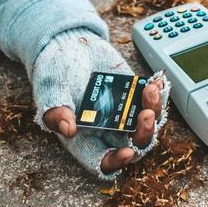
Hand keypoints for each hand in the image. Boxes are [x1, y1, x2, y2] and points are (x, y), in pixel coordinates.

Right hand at [42, 78, 163, 173]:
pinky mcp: (133, 94)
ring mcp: (122, 112)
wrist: (68, 44)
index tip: (127, 152)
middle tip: (146, 115)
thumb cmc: (54, 71)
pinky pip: (151, 101)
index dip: (116, 162)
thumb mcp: (50, 90)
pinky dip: (158, 93)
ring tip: (150, 90)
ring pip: (147, 125)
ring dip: (154, 111)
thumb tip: (68, 129)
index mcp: (84, 137)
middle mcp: (106, 129)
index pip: (102, 161)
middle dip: (144, 134)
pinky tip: (156, 81)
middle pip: (133, 145)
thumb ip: (56, 111)